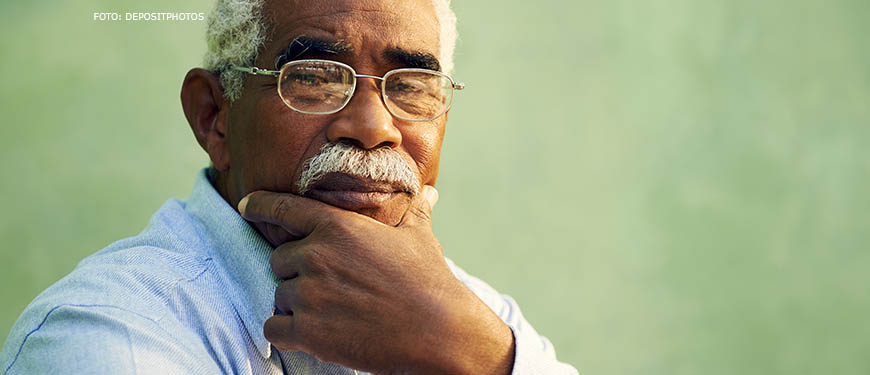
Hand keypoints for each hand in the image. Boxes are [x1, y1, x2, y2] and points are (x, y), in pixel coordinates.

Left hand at [238, 187, 514, 374]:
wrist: (438, 330)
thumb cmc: (430, 282)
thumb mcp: (419, 238)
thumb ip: (414, 212)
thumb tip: (429, 193)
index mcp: (339, 226)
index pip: (283, 208)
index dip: (260, 204)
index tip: (245, 204)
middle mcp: (316, 255)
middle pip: (280, 259)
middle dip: (297, 272)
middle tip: (330, 287)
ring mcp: (309, 294)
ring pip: (279, 295)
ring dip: (297, 304)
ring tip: (332, 312)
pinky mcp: (307, 331)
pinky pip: (273, 328)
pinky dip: (286, 332)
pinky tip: (310, 334)